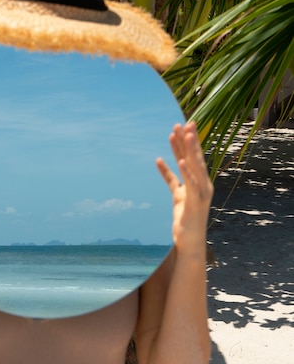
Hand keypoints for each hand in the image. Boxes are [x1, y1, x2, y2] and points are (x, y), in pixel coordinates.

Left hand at [156, 122, 212, 250]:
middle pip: (195, 158)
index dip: (187, 141)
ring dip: (189, 151)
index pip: (192, 156)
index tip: (183, 125)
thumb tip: (159, 160)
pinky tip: (181, 161)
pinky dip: (186, 173)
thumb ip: (170, 177)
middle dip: (189, 140)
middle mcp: (204, 184)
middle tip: (184, 123)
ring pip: (195, 167)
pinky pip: (191, 185)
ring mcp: (201, 193)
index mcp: (199, 180)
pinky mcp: (195, 203)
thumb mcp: (176, 193)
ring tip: (184, 135)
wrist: (191, 240)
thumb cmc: (185, 216)